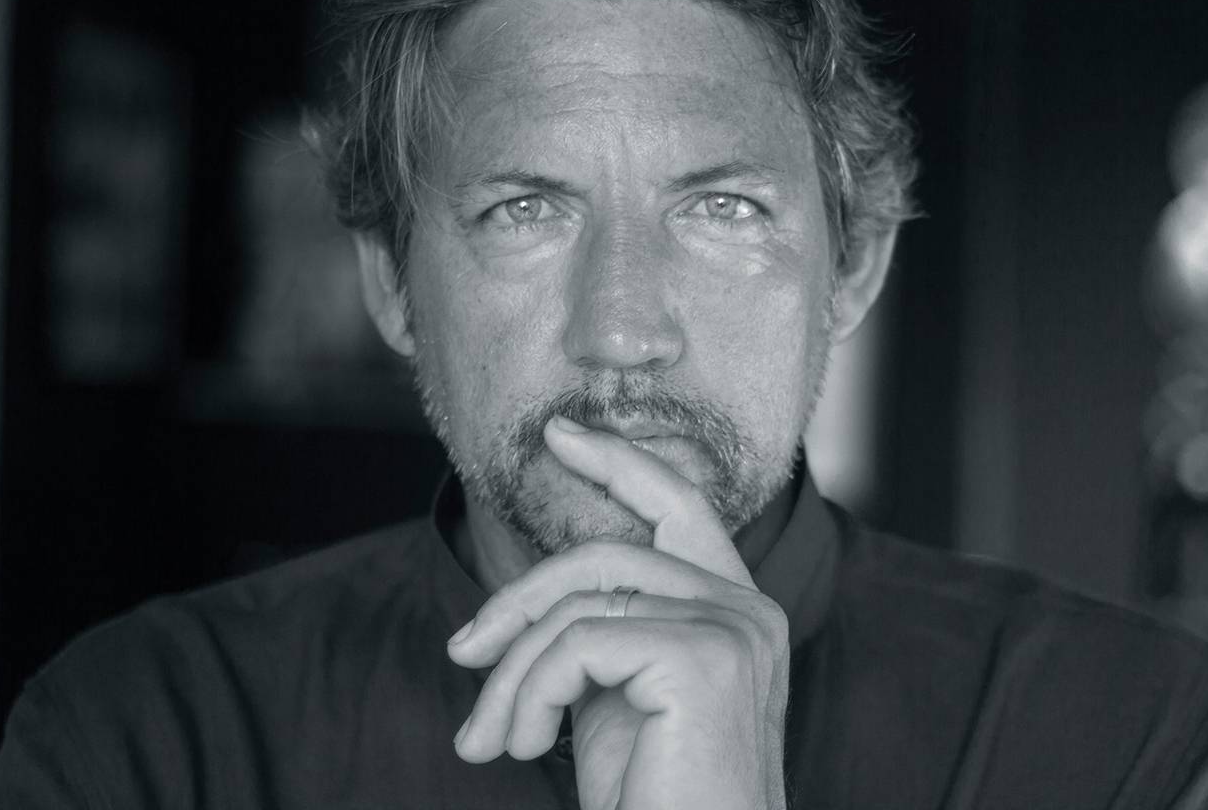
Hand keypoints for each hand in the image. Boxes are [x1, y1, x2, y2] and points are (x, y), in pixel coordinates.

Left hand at [446, 417, 790, 809]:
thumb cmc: (655, 801)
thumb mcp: (614, 700)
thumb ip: (596, 634)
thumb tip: (515, 610)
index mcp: (733, 608)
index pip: (680, 505)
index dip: (620, 462)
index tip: (560, 435)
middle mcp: (745, 608)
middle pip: (603, 555)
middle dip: (516, 600)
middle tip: (462, 654)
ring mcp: (732, 629)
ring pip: (579, 603)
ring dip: (510, 672)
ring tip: (489, 738)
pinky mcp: (704, 660)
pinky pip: (576, 644)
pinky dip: (528, 693)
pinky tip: (523, 745)